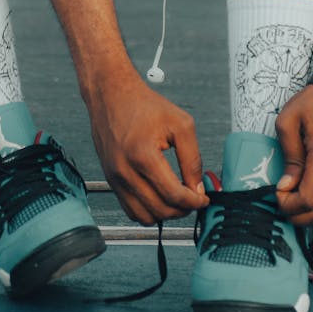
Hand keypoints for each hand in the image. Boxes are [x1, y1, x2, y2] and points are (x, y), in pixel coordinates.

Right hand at [86, 73, 209, 224]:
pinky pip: (130, 210)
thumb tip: (197, 187)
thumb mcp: (180, 124)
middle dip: (182, 209)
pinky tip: (159, 196)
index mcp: (143, 155)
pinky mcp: (111, 180)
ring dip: (165, 214)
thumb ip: (192, 158)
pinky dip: (147, 210)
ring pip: (144, 216)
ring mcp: (115, 178)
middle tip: (193, 199)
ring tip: (176, 199)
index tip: (202, 199)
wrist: (112, 95)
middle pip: (160, 210)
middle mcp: (124, 170)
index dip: (194, 202)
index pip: (173, 195)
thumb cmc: (142, 104)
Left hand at [274, 83, 312, 226]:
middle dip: (300, 217)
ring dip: (310, 209)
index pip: (308, 201)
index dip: (289, 205)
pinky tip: (306, 182)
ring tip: (294, 190)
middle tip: (285, 201)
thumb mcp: (289, 120)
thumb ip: (289, 156)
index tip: (278, 192)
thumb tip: (287, 184)